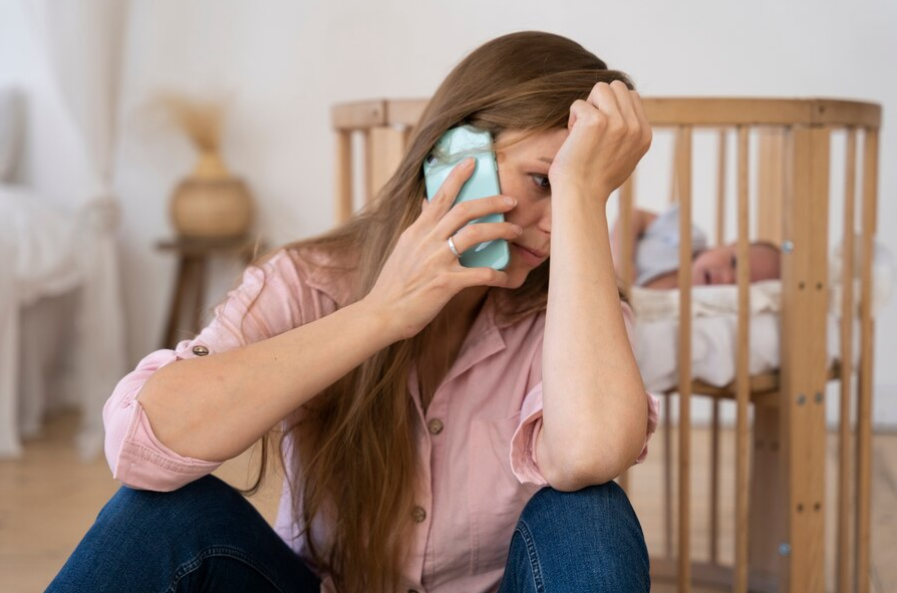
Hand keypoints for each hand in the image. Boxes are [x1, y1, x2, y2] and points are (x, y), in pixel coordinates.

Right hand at [364, 159, 522, 339]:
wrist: (382, 313)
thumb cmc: (394, 284)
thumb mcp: (403, 249)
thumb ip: (419, 227)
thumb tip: (428, 204)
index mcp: (417, 231)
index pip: (440, 196)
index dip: (457, 177)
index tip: (473, 162)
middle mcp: (427, 240)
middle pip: (464, 210)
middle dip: (491, 201)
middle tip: (511, 200)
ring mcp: (436, 260)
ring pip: (475, 234)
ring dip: (500, 230)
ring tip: (515, 231)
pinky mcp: (445, 282)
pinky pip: (480, 273)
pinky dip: (497, 274)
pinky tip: (506, 277)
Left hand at [549, 81, 651, 201]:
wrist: (581, 197)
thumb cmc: (595, 181)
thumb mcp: (625, 157)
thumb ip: (628, 134)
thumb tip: (622, 110)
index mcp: (645, 135)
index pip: (632, 97)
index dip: (611, 107)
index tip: (601, 132)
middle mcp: (635, 127)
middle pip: (617, 87)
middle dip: (600, 102)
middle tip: (589, 129)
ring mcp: (617, 122)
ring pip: (601, 88)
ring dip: (587, 106)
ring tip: (582, 130)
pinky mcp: (596, 121)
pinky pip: (579, 104)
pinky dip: (572, 119)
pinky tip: (573, 140)